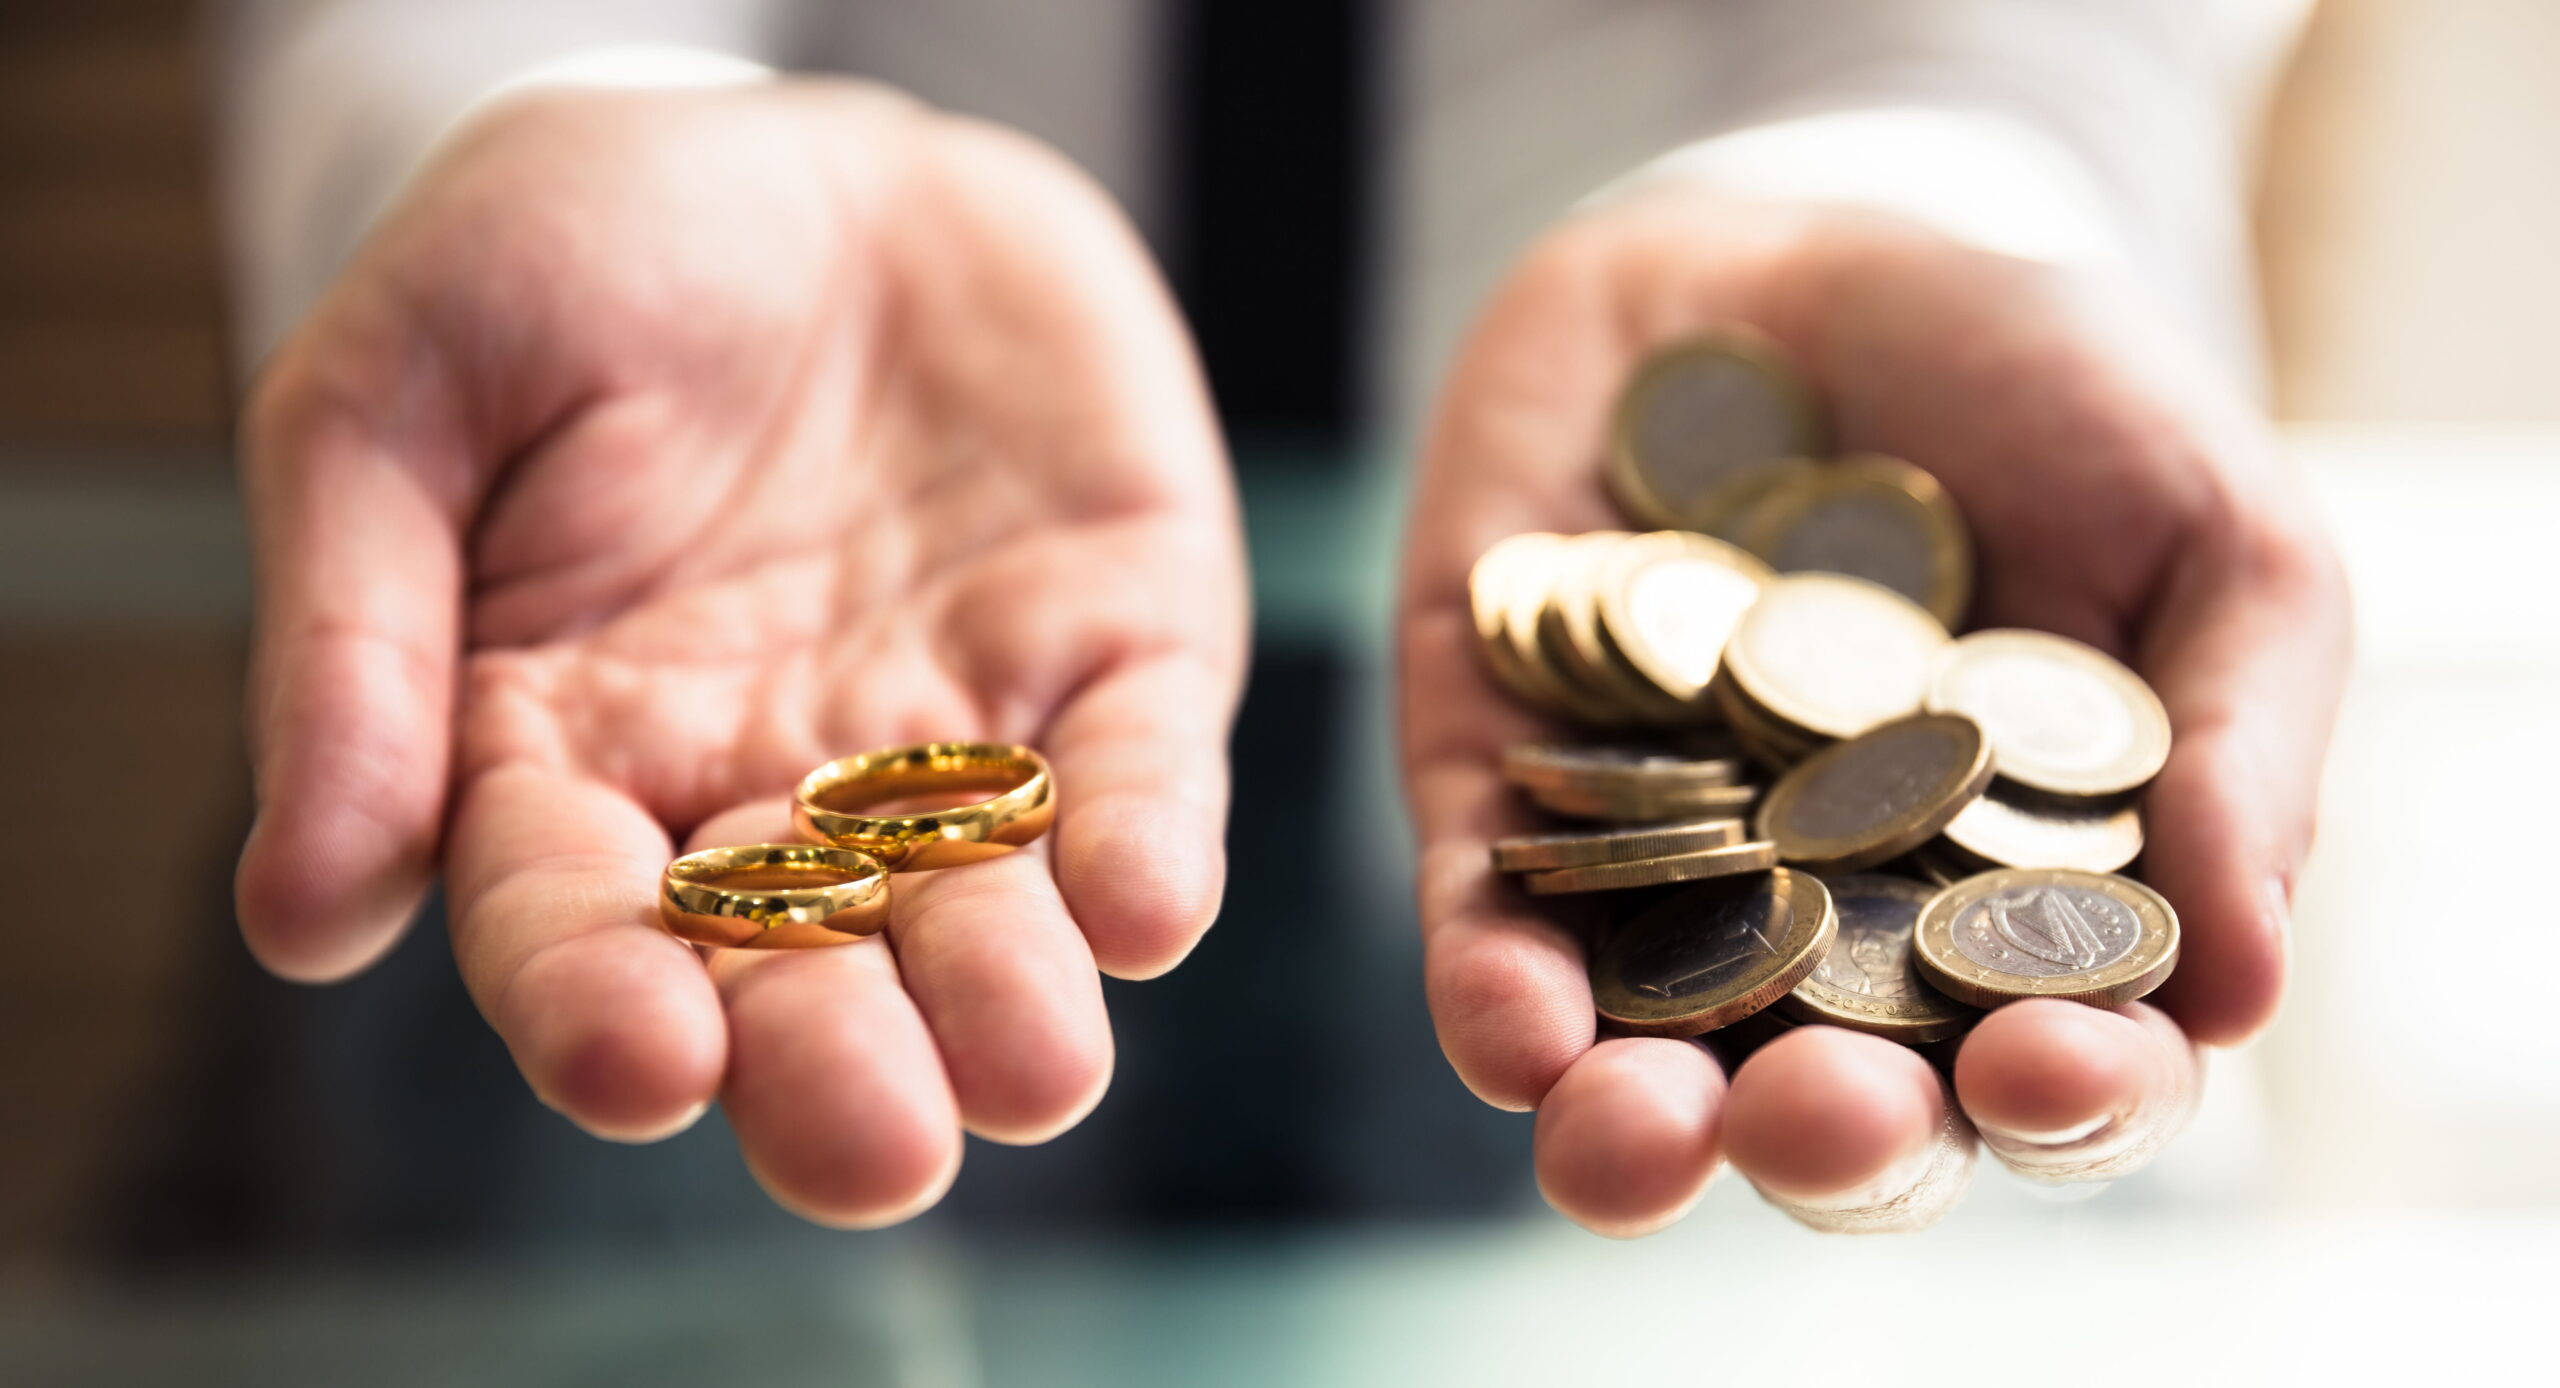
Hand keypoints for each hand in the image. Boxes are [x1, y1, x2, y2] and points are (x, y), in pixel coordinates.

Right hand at [235, 83, 1245, 1225]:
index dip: (602, 1006)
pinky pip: (1138, 770)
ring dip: (1012, 999)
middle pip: (801, 973)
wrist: (793, 156)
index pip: (578, 926)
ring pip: (985, 910)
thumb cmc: (562, 259)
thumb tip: (304, 920)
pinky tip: (1147, 903)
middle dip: (838, 1070)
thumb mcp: (399, 395)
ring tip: (1034, 1069)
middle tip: (875, 1148)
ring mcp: (954, 728)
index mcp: (574, 757)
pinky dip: (1146, 842)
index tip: (639, 1064)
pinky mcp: (1114, 646)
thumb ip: (358, 639)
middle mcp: (772, 783)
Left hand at [1397, 193, 2347, 1233]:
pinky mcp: (1501, 792)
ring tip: (1638, 1138)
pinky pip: (1488, 925)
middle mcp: (1841, 934)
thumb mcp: (2206, 533)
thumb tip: (2240, 999)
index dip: (2071, 1102)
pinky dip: (1493, 989)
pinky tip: (1515, 1029)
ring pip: (1644, 1063)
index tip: (2056, 1076)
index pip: (2066, 1065)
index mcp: (2033, 912)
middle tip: (1827, 1121)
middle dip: (1836, 1140)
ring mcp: (1662, 874)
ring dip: (1636, 1129)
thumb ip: (2242, 746)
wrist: (1804, 246)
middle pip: (1845, 1103)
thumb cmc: (2042, 399)